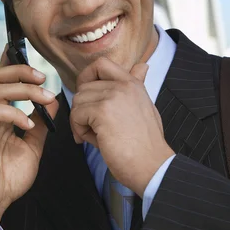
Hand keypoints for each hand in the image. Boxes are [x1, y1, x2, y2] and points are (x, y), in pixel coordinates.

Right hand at [0, 46, 58, 221]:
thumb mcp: (33, 147)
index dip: (12, 63)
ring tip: (44, 99)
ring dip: (24, 90)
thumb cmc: (8, 178)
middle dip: (21, 71)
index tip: (28, 55)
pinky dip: (15, 113)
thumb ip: (41, 124)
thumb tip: (52, 102)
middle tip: (43, 78)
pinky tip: (29, 125)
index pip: (3, 81)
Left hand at [70, 57, 173, 196]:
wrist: (152, 165)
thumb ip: (137, 84)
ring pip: (78, 101)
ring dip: (80, 121)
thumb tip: (142, 66)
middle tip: (92, 128)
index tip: (89, 99)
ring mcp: (113, 96)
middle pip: (84, 87)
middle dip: (83, 109)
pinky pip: (76, 115)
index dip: (87, 78)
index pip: (101, 64)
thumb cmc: (146, 143)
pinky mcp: (102, 111)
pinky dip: (79, 130)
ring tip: (96, 136)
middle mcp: (123, 85)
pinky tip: (95, 141)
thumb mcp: (145, 106)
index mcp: (132, 83)